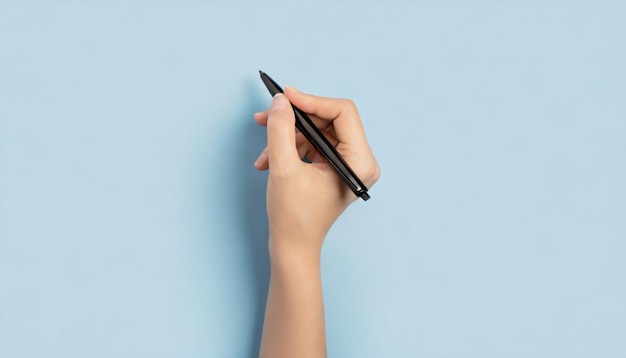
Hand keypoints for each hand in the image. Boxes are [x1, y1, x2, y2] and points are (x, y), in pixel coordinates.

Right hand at [253, 86, 379, 258]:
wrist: (292, 246)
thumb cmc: (294, 217)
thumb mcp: (283, 169)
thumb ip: (280, 130)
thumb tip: (280, 101)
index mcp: (360, 161)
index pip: (342, 112)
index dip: (311, 101)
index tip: (285, 97)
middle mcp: (360, 160)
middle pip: (329, 119)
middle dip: (295, 119)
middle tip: (266, 116)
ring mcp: (348, 163)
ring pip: (317, 131)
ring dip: (287, 136)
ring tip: (264, 152)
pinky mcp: (334, 167)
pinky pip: (313, 144)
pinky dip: (290, 148)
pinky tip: (268, 161)